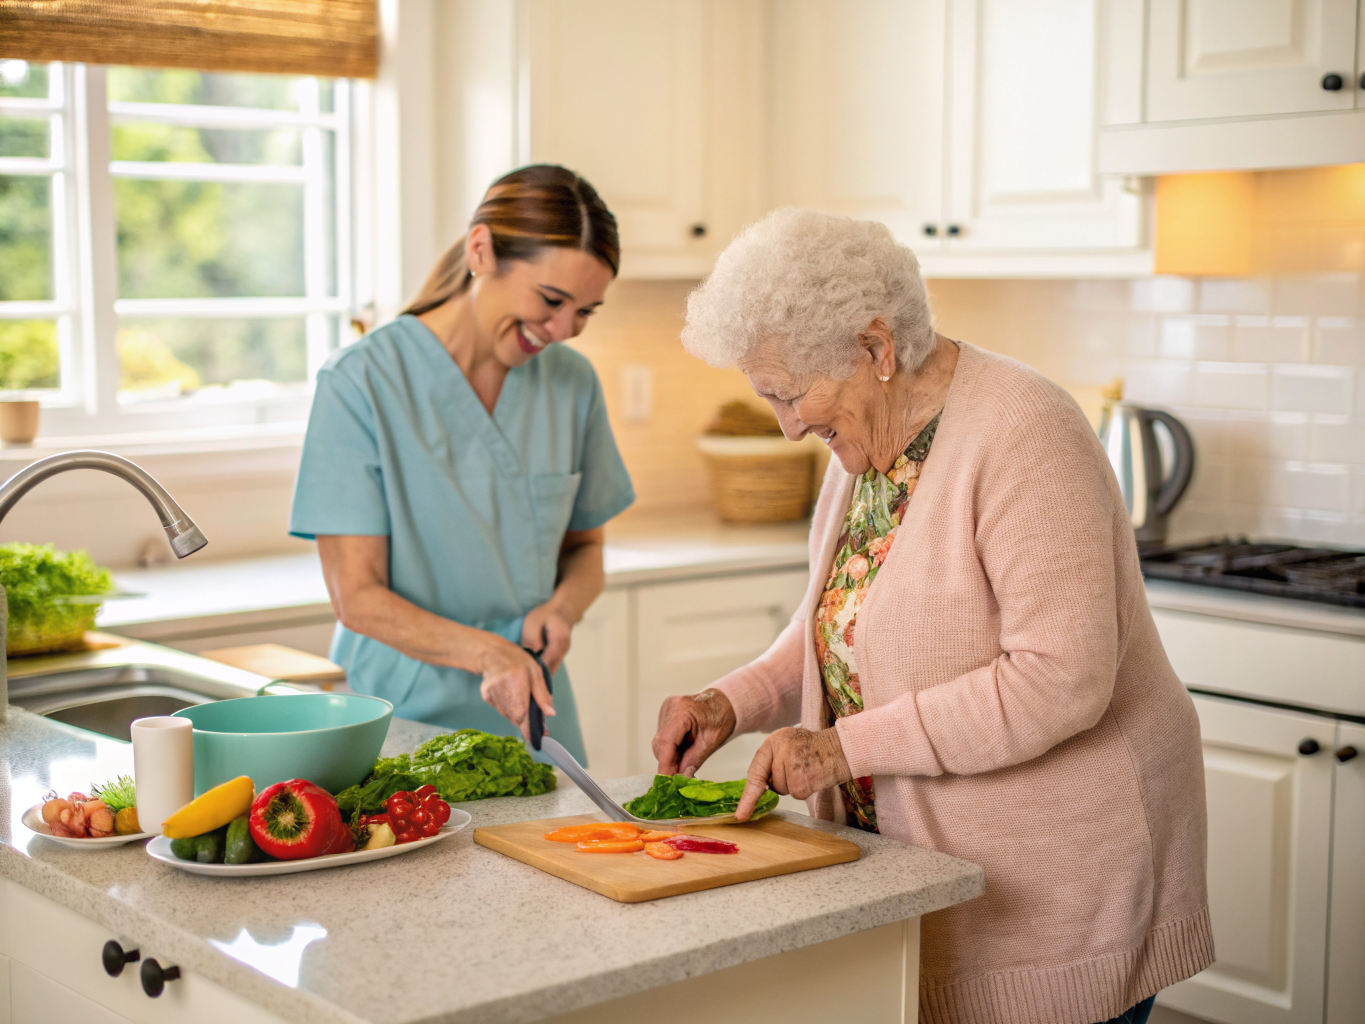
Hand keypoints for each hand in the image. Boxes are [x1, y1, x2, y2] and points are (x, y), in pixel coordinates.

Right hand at [477, 634, 554, 742]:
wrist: (494, 653)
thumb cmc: (519, 661)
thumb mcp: (536, 673)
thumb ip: (542, 695)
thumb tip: (550, 713)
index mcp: (517, 682)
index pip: (522, 714)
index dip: (529, 729)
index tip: (536, 740)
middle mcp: (502, 689)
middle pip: (515, 717)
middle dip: (526, 721)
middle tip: (536, 723)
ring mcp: (491, 693)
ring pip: (508, 715)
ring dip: (518, 714)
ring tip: (522, 702)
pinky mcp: (486, 696)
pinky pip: (501, 709)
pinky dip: (509, 708)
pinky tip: (511, 696)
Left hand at [520, 599, 574, 674]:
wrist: (562, 608)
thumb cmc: (546, 614)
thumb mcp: (533, 622)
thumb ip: (532, 640)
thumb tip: (530, 658)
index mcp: (559, 640)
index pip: (547, 663)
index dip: (534, 672)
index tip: (521, 676)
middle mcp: (564, 650)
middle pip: (550, 670)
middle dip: (536, 677)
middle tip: (519, 679)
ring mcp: (563, 654)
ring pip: (551, 670)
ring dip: (539, 674)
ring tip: (523, 675)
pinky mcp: (559, 656)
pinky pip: (551, 666)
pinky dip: (541, 669)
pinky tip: (530, 668)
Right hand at [653, 689, 736, 776]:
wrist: (725, 701)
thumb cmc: (722, 717)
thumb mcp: (711, 742)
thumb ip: (694, 760)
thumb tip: (680, 778)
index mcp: (683, 710)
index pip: (667, 742)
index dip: (664, 764)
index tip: (665, 781)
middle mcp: (670, 707)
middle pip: (660, 743)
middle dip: (668, 762)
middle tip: (679, 778)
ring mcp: (666, 708)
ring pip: (660, 741)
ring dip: (669, 756)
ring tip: (684, 763)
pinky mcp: (665, 712)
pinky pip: (663, 735)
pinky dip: (671, 748)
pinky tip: (683, 750)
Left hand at [736, 727, 852, 820]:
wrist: (841, 748)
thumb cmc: (815, 749)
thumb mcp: (788, 744)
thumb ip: (772, 760)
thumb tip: (760, 786)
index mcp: (774, 740)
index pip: (756, 770)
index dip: (748, 794)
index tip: (741, 814)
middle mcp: (780, 750)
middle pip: (771, 783)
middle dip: (783, 782)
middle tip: (800, 767)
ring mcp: (792, 764)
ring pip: (783, 790)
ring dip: (796, 785)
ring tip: (808, 769)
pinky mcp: (804, 778)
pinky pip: (797, 794)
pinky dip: (806, 789)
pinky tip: (814, 775)